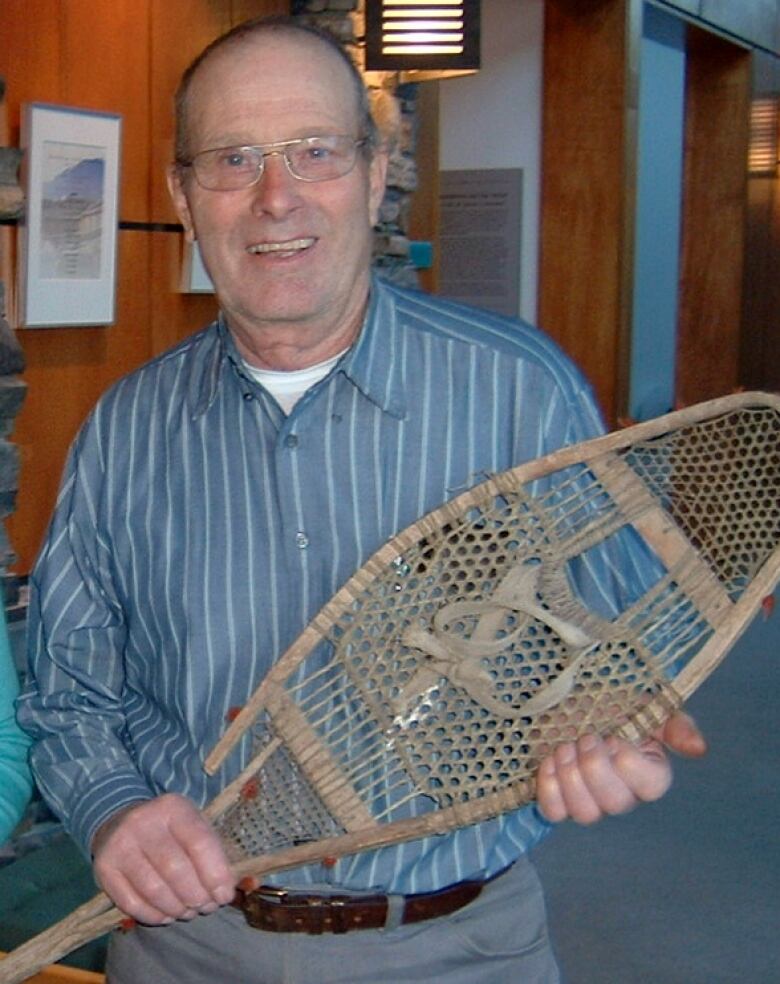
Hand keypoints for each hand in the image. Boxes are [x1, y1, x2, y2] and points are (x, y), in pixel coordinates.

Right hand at [91, 794, 235, 924]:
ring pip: (154, 889)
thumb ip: (212, 852)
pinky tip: (166, 915)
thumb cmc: (168, 829)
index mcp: (173, 807)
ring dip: (176, 908)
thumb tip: (228, 890)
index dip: (216, 874)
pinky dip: (153, 915)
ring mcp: (121, 845)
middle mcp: (144, 822)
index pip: (200, 843)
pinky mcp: (104, 868)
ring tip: (188, 912)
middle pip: (176, 869)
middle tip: (206, 907)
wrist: (120, 821)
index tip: (224, 896)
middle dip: (196, 896)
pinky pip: (131, 903)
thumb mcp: (192, 825)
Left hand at [536, 712, 706, 824]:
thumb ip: (673, 724)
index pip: (651, 786)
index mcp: (649, 772)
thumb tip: (699, 749)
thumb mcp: (644, 706)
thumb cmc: (611, 705)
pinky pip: (555, 812)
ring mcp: (590, 801)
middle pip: (616, 804)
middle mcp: (623, 793)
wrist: (568, 701)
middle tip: (585, 738)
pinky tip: (549, 761)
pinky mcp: (559, 800)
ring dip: (570, 777)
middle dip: (595, 767)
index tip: (614, 737)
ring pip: (586, 814)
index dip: (629, 763)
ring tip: (564, 747)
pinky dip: (549, 786)